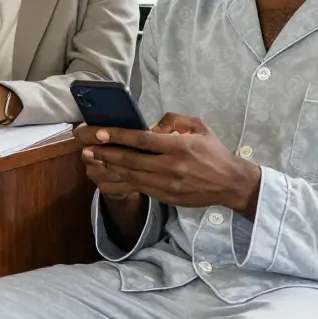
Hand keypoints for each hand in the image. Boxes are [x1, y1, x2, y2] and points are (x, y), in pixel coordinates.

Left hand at [83, 114, 261, 218]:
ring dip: (109, 168)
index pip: (143, 140)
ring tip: (92, 159)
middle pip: (131, 160)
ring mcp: (168, 185)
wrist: (230, 184)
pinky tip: (108, 174)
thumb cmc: (213, 152)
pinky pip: (138, 189)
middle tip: (87, 147)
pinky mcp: (166, 197)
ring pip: (131, 176)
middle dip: (106, 153)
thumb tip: (150, 125)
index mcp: (180, 147)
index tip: (100, 132)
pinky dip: (121, 181)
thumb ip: (173, 120)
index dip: (118, 136)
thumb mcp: (199, 127)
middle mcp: (172, 167)